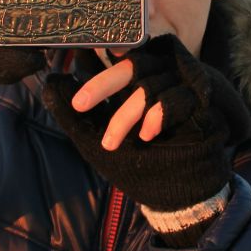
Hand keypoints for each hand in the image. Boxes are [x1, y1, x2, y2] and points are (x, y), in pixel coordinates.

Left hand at [43, 35, 250, 214]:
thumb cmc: (135, 163)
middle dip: (102, 84)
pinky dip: (157, 116)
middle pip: (131, 65)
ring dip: (126, 116)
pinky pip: (176, 99)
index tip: (78, 56)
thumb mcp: (95, 140)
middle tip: (79, 104)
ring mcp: (180, 86)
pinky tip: (146, 135)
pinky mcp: (199, 101)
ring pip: (149, 86)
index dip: (98, 56)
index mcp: (134, 82)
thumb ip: (74, 114)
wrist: (175, 194)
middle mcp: (158, 77)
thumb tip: (51, 81)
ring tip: (111, 143)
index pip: (116, 56)